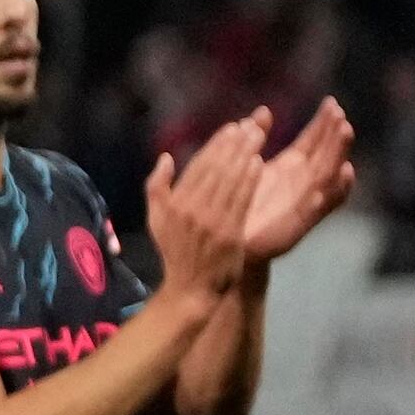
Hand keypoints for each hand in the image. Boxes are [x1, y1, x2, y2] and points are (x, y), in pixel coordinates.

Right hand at [143, 110, 262, 301]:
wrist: (191, 289)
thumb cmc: (175, 251)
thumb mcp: (155, 220)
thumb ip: (157, 187)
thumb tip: (166, 157)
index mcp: (174, 203)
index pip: (199, 165)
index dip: (217, 144)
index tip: (232, 127)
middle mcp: (192, 209)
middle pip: (218, 168)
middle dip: (236, 144)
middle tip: (251, 126)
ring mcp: (212, 222)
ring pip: (231, 181)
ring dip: (246, 156)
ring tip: (258, 137)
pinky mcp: (230, 233)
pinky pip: (242, 201)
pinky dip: (250, 181)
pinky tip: (259, 164)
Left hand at [231, 96, 359, 259]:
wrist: (232, 245)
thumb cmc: (241, 204)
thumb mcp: (247, 165)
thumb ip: (257, 137)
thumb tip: (263, 111)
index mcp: (291, 168)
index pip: (314, 141)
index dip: (323, 123)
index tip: (331, 103)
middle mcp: (302, 184)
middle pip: (327, 155)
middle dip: (335, 136)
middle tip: (341, 116)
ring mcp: (304, 204)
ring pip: (329, 177)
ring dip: (338, 155)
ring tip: (345, 136)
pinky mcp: (299, 225)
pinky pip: (321, 208)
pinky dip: (333, 193)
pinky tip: (340, 176)